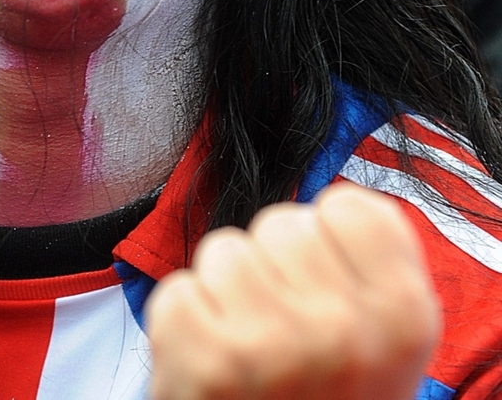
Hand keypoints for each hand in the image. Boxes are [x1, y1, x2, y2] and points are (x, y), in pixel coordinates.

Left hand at [147, 183, 440, 399]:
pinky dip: (185, 324)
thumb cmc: (330, 396)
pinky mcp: (206, 360)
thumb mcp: (386, 337)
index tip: (329, 291)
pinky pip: (178, 290)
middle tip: (285, 334)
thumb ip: (370, 263)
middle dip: (273, 267)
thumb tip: (330, 200)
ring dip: (225, 293)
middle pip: (280, 223)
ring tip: (248, 351)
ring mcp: (271, 344)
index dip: (327, 243)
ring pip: (224, 249)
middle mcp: (343, 328)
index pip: (346, 206)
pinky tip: (213, 366)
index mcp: (403, 315)